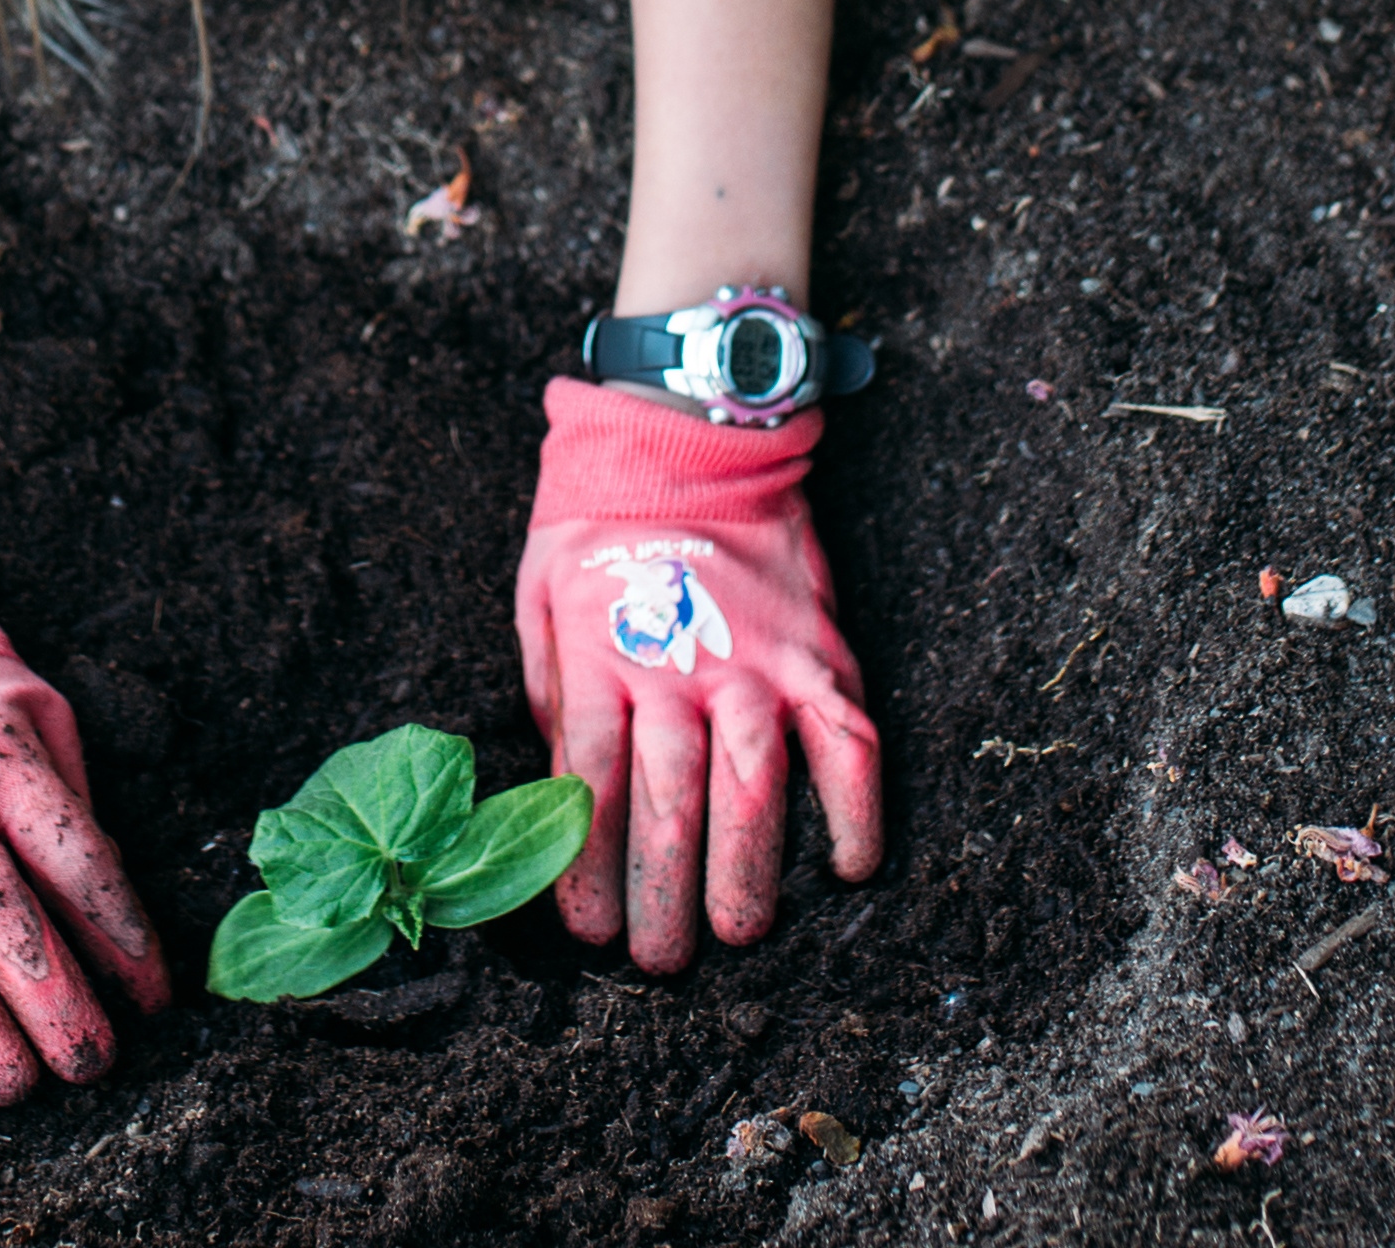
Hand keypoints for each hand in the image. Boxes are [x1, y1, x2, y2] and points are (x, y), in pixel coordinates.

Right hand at [0, 487, 170, 1096]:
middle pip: (2, 919)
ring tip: (15, 1087)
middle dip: (53, 1002)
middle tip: (89, 1064)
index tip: (155, 1000)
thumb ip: (73, 803)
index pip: (79, 865)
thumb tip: (110, 903)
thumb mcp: (41, 718)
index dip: (122, 937)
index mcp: (7, 772)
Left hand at [513, 378, 883, 969]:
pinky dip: (856, 808)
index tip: (593, 932)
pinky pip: (848, 742)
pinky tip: (849, 864)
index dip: (591, 870)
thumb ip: (547, 690)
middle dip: (664, 896)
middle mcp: (679, 668)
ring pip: (755, 789)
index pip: (591, 787)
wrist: (690, 433)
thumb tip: (556, 785)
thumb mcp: (537, 594)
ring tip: (739, 934)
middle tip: (662, 962)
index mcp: (601, 658)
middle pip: (671, 806)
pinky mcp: (818, 651)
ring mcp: (758, 661)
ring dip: (748, 874)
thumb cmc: (599, 520)